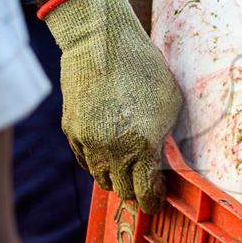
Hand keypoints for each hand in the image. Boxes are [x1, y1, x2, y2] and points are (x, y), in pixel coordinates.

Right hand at [45, 0, 181, 212]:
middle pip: (123, 191)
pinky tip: (109, 156)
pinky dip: (98, 163)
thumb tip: (164, 159)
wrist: (102, 42)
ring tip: (127, 171)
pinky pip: (85, 160)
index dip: (153, 200)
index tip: (157, 199)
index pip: (145, 192)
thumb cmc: (146, 68)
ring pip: (102, 179)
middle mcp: (112, 150)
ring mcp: (88, 142)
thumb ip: (165, 138)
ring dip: (116, 179)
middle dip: (136, 193)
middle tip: (144, 188)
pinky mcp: (71, 130)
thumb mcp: (170, 104)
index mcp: (142, 146)